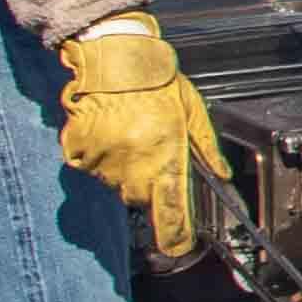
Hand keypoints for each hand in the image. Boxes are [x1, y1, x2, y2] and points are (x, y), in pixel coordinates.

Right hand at [56, 16, 222, 266]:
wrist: (114, 54)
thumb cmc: (156, 78)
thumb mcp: (192, 109)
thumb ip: (205, 147)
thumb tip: (221, 174)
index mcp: (165, 155)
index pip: (171, 211)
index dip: (176, 235)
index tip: (179, 247)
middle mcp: (133, 165)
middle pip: (142, 200)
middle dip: (151, 188)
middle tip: (153, 153)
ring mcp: (103, 161)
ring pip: (117, 185)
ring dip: (126, 172)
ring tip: (132, 135)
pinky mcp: (80, 151)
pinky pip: (92, 169)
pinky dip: (101, 158)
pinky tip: (110, 132)